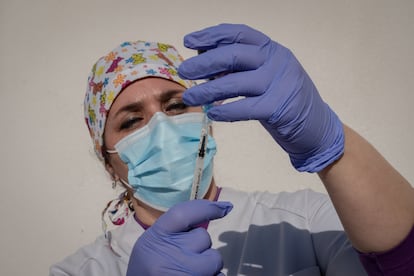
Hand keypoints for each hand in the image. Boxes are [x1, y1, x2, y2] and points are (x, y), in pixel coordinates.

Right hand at [126, 200, 232, 275]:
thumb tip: (209, 214)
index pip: (183, 213)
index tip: (224, 207)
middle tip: (184, 258)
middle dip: (200, 246)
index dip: (206, 208)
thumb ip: (174, 231)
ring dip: (208, 265)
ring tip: (189, 271)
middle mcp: (171, 253)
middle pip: (204, 237)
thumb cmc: (147, 269)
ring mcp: (186, 273)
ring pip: (215, 259)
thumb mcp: (152, 244)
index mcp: (157, 237)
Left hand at [178, 23, 343, 171]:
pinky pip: (245, 107)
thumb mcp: (265, 77)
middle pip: (233, 55)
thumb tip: (205, 65)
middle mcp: (277, 61)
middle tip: (184, 71)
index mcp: (272, 49)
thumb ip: (240, 69)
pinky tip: (212, 113)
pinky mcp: (280, 108)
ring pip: (235, 82)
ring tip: (190, 98)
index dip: (212, 35)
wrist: (317, 128)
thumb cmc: (284, 101)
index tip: (190, 41)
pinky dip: (225, 111)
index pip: (239, 34)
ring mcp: (280, 83)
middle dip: (204, 63)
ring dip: (207, 90)